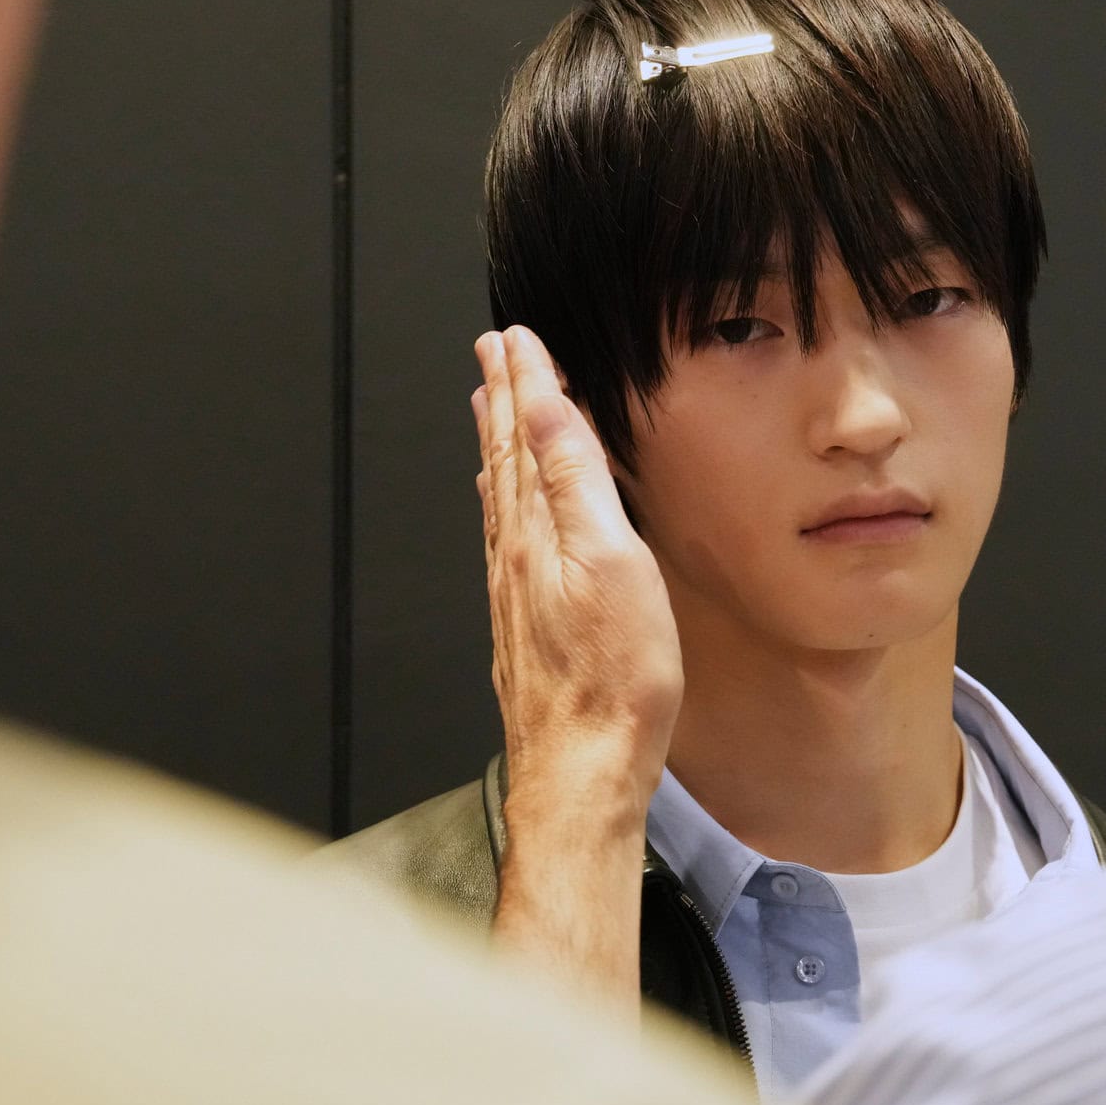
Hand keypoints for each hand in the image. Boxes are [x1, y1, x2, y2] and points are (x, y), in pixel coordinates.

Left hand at [474, 326, 682, 840]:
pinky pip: (505, 538)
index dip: (525, 380)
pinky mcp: (523, 625)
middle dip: (503, 400)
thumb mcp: (611, 561)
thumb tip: (543, 404)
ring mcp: (513, 592)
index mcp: (535, 531)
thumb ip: (574, 479)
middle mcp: (513, 555)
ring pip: (500, 497)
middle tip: (495, 352)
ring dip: (498, 445)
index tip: (517, 336)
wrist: (581, 768)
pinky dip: (502, 501)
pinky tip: (504, 508)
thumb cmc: (612, 679)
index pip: (527, 435)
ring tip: (493, 407)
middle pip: (505, 459)